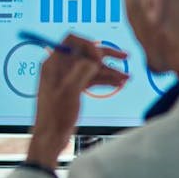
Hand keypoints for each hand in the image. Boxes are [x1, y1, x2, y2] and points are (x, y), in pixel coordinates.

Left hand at [26, 35, 128, 167]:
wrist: (51, 137)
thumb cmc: (55, 115)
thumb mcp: (70, 90)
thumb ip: (82, 70)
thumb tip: (95, 58)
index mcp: (53, 64)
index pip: (71, 41)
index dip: (88, 45)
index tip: (100, 57)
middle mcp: (60, 68)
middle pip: (85, 53)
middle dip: (105, 56)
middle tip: (124, 57)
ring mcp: (67, 78)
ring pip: (91, 68)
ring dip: (109, 71)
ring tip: (126, 77)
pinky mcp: (74, 89)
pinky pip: (91, 79)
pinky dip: (104, 80)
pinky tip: (118, 83)